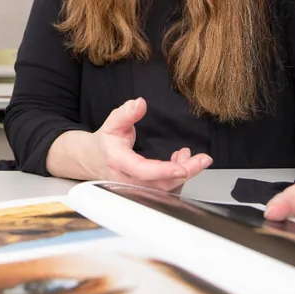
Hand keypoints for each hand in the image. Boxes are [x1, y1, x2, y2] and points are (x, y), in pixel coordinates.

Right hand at [87, 98, 211, 191]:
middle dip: (185, 172)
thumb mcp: (112, 123)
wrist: (92, 160)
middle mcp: (127, 179)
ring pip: (164, 188)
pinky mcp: (143, 190)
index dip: (164, 170)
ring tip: (189, 155)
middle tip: (202, 159)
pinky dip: (176, 176)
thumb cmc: (105, 142)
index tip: (183, 167)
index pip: (142, 170)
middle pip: (160, 184)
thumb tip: (140, 103)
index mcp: (118, 161)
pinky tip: (181, 162)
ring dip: (182, 173)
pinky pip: (163, 188)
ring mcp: (135, 188)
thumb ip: (126, 113)